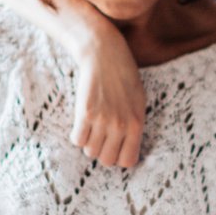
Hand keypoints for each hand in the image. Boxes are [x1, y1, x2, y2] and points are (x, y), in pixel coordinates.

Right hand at [54, 0, 145, 167]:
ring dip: (89, 142)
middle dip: (102, 151)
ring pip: (90, 151)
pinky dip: (77, 134)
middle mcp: (121, 125)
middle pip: (106, 160)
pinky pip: (77, 140)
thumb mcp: (138, 101)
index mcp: (137, 124)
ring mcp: (103, 120)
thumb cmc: (123, 76)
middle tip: (100, 136)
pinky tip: (82, 122)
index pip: (127, 161)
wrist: (105, 53)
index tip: (114, 148)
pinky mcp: (86, 113)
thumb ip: (134, 126)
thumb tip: (126, 151)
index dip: (119, 157)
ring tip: (91, 127)